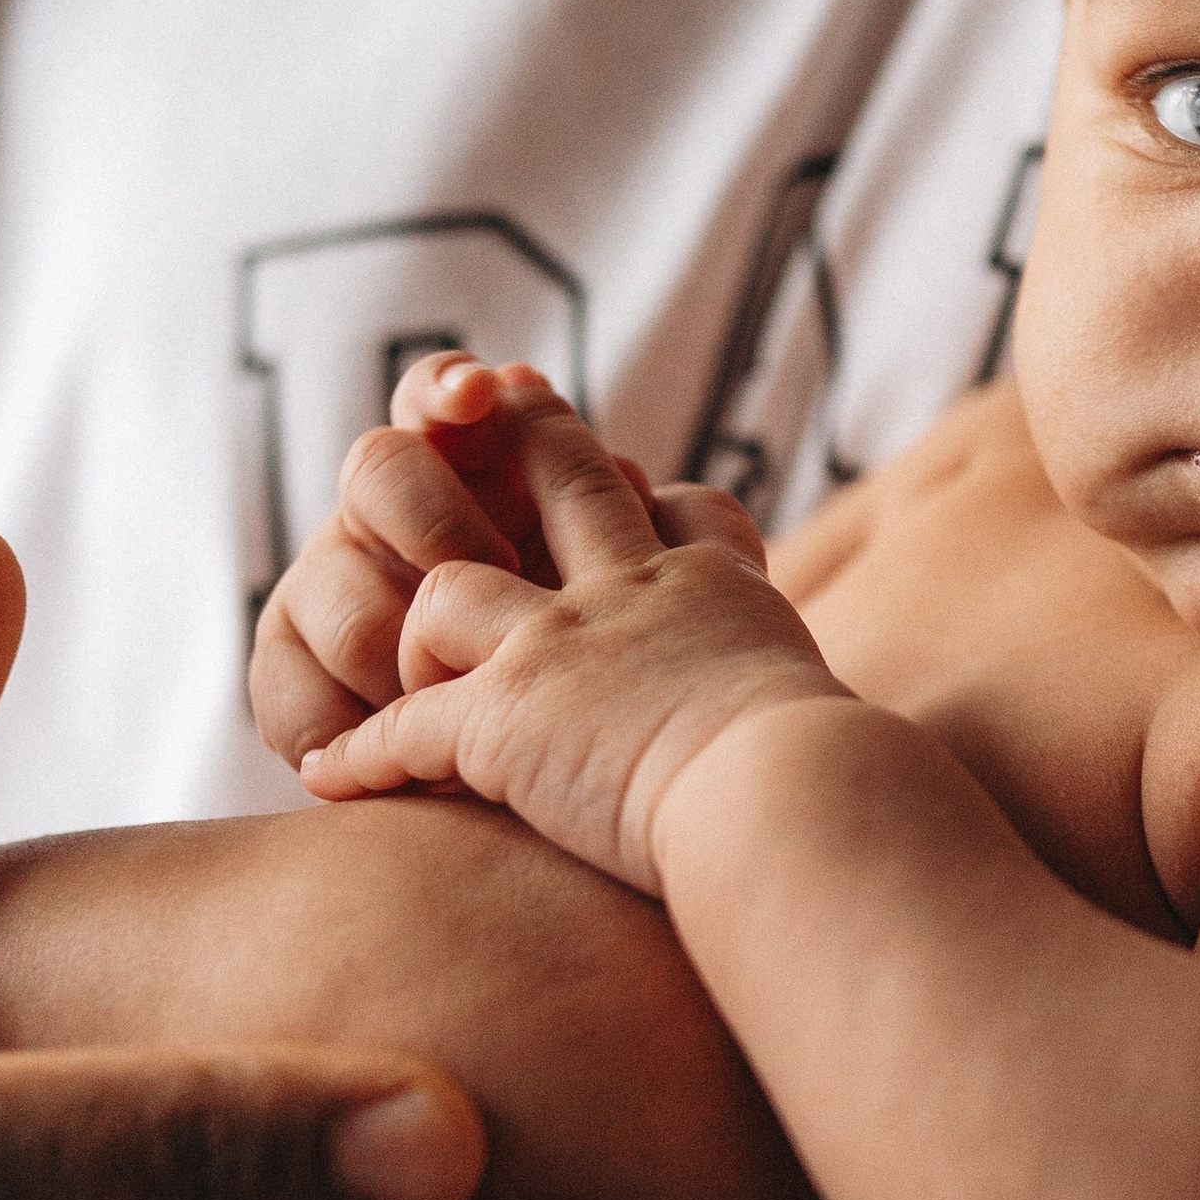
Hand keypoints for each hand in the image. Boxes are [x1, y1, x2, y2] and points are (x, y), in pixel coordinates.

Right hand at [251, 359, 662, 775]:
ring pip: (331, 588)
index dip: (449, 387)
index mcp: (458, 470)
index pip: (434, 395)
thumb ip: (597, 518)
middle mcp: (381, 514)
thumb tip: (610, 462)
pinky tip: (372, 757)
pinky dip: (337, 729)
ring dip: (396, 648)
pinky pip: (286, 691)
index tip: (483, 394)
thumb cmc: (587, 659)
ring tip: (457, 699)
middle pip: (377, 468)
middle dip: (437, 517)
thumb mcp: (603, 581)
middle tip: (501, 573)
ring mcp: (325, 587)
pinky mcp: (285, 672)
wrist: (544, 774)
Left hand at [299, 386, 841, 894]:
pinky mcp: (507, 716)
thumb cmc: (833, 782)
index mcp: (714, 590)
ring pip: (450, 595)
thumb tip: (867, 772)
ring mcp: (562, 645)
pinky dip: (364, 755)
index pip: (681, 509)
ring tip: (395, 671)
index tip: (624, 467)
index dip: (644, 485)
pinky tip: (332, 776)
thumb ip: (811, 714)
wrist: (791, 796)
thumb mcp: (827, 714)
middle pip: (564, 485)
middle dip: (523, 444)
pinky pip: (408, 726)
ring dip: (420, 639)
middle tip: (484, 403)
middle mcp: (633, 593)